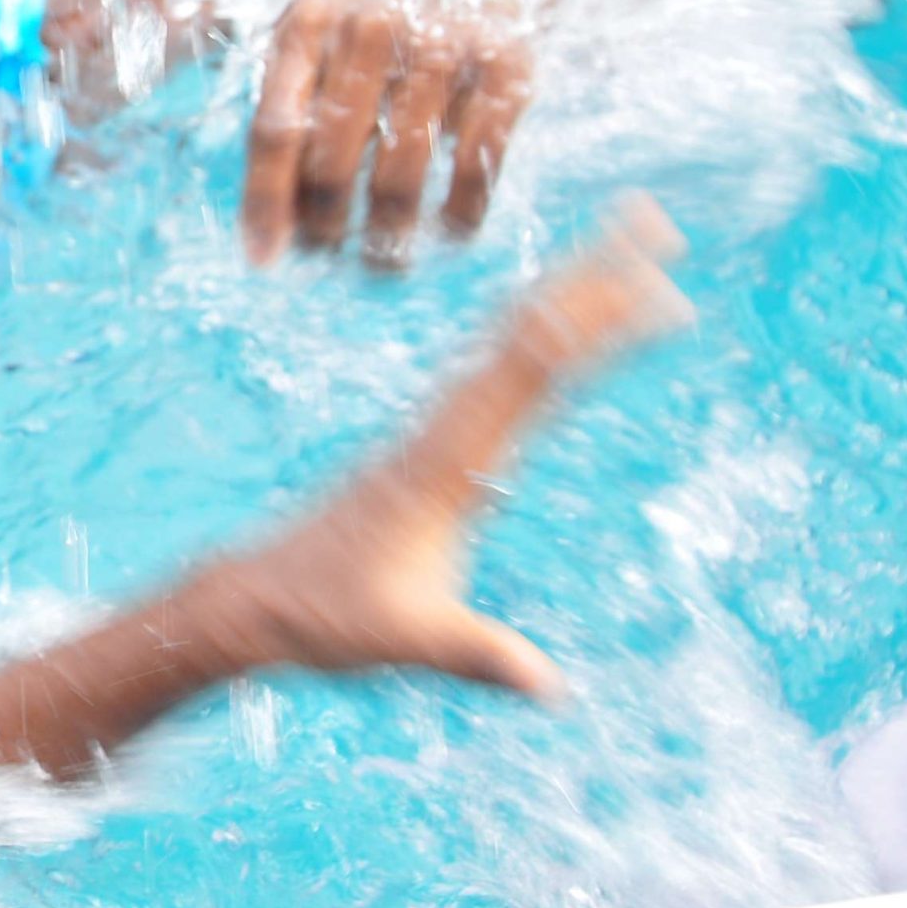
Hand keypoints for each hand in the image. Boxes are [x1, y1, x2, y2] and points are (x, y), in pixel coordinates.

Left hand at [182, 195, 689, 697]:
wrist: (254, 601)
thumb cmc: (324, 618)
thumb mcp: (407, 640)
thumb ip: (476, 656)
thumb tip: (547, 684)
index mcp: (445, 463)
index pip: (531, 374)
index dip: (591, 323)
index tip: (650, 281)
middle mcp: (441, 434)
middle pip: (527, 338)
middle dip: (591, 279)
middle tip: (652, 222)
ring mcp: (433, 438)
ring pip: (509, 351)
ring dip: (565, 301)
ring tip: (620, 258)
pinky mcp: (427, 453)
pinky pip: (492, 380)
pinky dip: (532, 343)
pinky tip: (550, 329)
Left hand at [242, 0, 532, 268]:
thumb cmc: (365, 43)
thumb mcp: (310, 63)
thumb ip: (281, 138)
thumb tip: (264, 248)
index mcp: (308, 21)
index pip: (277, 128)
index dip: (268, 199)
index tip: (266, 259)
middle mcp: (371, 23)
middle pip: (335, 153)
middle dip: (326, 219)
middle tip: (328, 254)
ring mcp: (441, 41)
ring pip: (401, 167)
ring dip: (389, 229)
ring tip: (381, 259)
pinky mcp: (503, 65)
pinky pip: (473, 163)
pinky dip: (458, 213)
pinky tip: (444, 234)